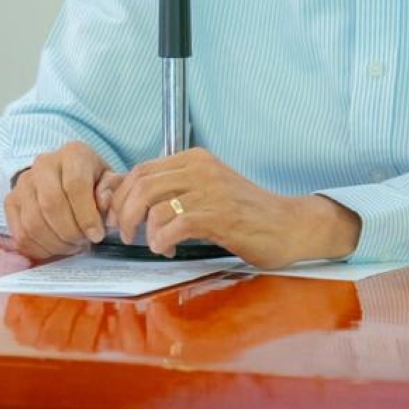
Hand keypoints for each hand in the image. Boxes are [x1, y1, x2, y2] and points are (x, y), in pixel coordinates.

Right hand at [2, 141, 114, 259]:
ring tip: (72, 246)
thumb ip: (112, 192)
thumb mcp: (109, 182)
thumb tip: (104, 204)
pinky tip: (55, 248)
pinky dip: (39, 249)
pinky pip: (20, 234)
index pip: (75, 185)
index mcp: (73, 154)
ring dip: (55, 243)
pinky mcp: (11, 201)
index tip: (97, 235)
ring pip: (33, 222)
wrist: (66, 176)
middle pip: (51, 205)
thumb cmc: (92, 182)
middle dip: (70, 232)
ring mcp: (23, 182)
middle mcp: (44, 164)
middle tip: (83, 243)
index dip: (86, 216)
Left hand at [109, 147, 360, 269]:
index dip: (121, 195)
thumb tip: (135, 203)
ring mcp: (211, 190)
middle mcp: (201, 167)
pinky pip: (174, 225)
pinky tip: (168, 249)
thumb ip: (179, 190)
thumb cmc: (249, 214)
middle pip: (142, 184)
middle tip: (125, 234)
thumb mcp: (210, 191)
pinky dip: (162, 240)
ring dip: (144, 230)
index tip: (117, 217)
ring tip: (153, 244)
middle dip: (124, 212)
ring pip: (154, 204)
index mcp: (196, 159)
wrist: (290, 226)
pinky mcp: (219, 215)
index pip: (142, 169)